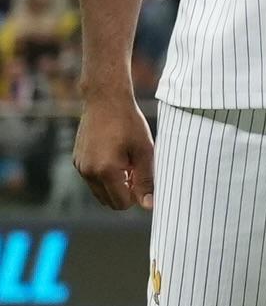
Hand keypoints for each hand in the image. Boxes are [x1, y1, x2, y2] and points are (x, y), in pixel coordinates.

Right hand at [72, 93, 154, 210]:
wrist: (105, 100)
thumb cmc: (129, 123)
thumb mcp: (144, 151)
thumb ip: (146, 180)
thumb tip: (148, 205)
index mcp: (106, 171)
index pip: (121, 203)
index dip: (136, 196)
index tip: (144, 180)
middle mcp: (88, 172)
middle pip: (109, 202)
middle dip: (125, 192)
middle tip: (137, 171)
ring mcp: (80, 167)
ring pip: (100, 192)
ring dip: (115, 185)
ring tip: (128, 163)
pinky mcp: (76, 161)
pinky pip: (92, 180)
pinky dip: (104, 176)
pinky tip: (116, 157)